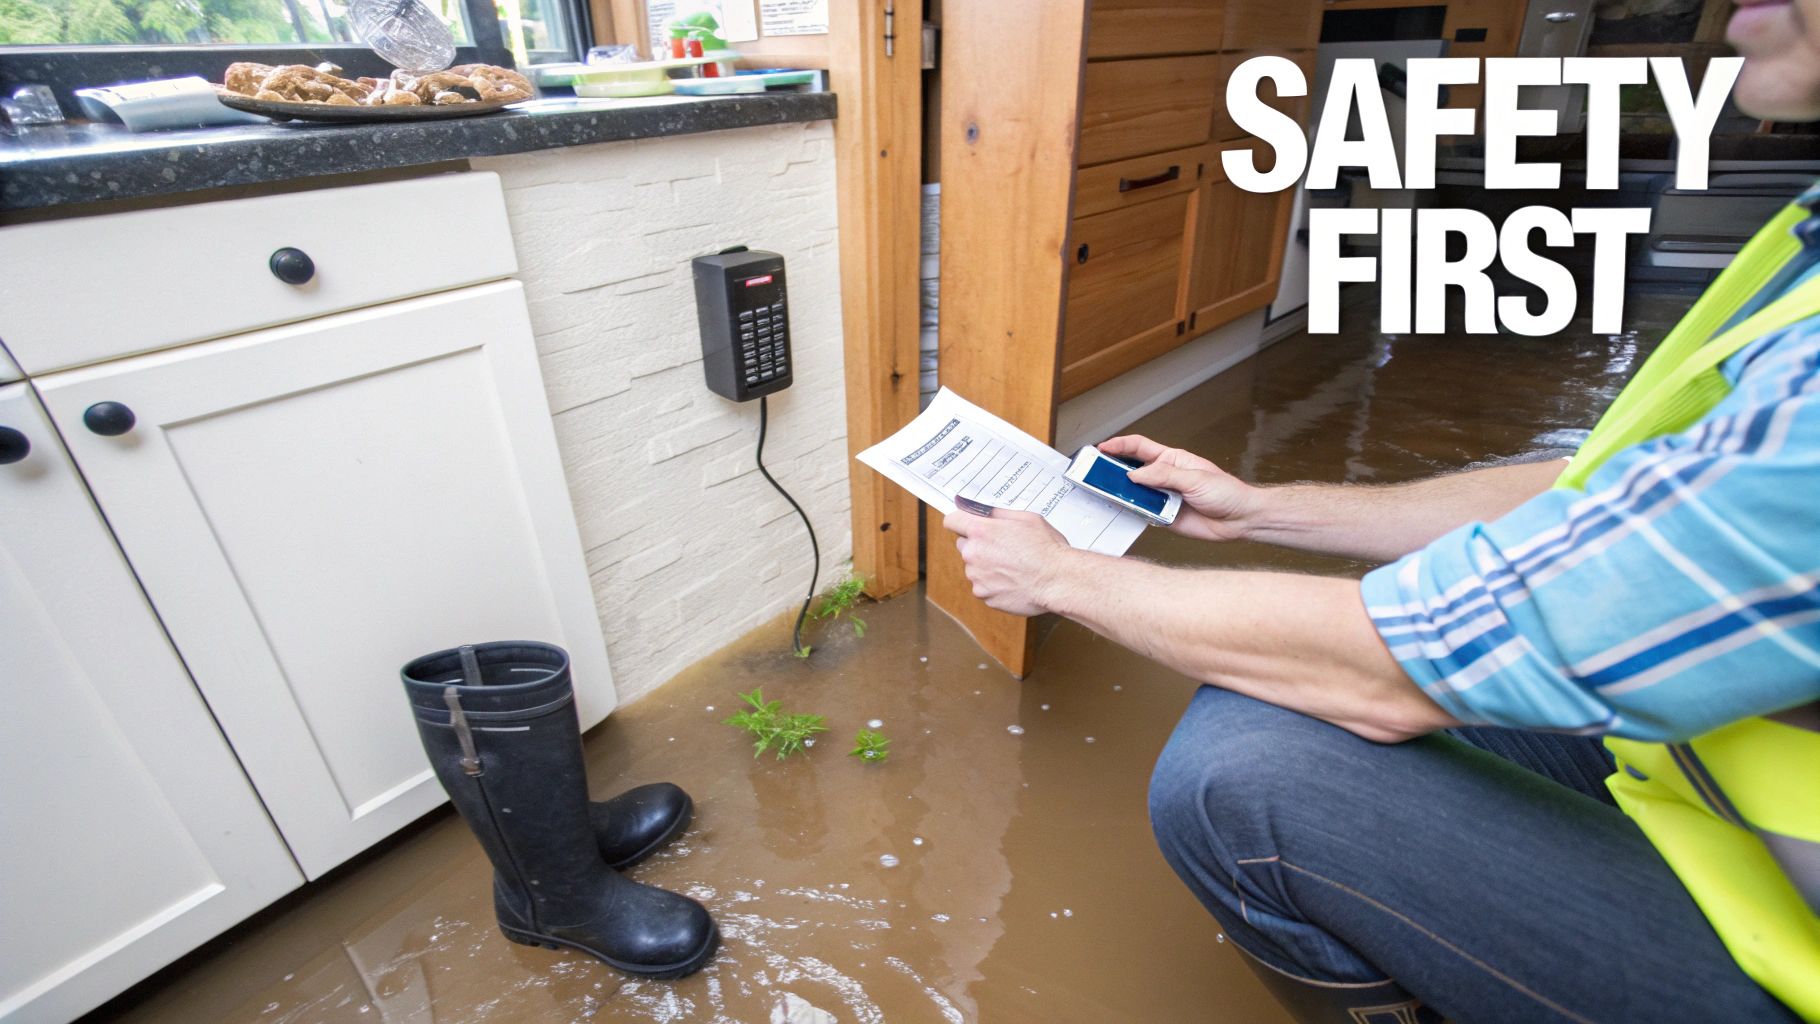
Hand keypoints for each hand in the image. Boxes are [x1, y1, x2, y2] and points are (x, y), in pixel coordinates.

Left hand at [941, 508, 1073, 615]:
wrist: (1058, 581)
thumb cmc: (1046, 549)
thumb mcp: (1026, 518)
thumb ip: (999, 515)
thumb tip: (985, 513)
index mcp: (981, 531)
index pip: (952, 520)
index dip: (960, 521)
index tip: (966, 524)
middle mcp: (973, 553)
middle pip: (964, 545)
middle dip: (978, 545)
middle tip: (1002, 548)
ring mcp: (977, 577)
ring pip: (974, 568)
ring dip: (987, 567)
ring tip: (1013, 567)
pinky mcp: (984, 595)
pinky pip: (983, 586)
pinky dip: (994, 584)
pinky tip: (1013, 581)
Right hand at [1097, 435, 1260, 542]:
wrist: (1240, 520)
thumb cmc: (1226, 492)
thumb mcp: (1195, 478)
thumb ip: (1164, 475)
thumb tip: (1135, 473)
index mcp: (1171, 460)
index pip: (1139, 448)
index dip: (1119, 445)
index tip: (1102, 448)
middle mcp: (1163, 477)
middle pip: (1130, 470)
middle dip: (1111, 470)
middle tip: (1094, 473)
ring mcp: (1161, 497)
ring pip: (1133, 492)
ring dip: (1119, 493)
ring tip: (1102, 493)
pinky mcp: (1162, 517)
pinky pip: (1140, 513)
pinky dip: (1129, 512)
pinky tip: (1121, 510)